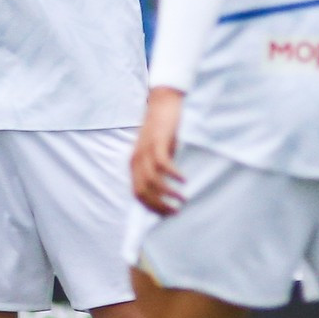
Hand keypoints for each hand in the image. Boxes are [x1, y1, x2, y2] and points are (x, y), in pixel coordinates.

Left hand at [130, 87, 186, 214]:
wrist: (162, 102)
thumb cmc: (162, 130)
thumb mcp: (156, 153)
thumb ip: (156, 169)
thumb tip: (165, 190)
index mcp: (134, 164)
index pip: (137, 194)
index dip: (151, 207)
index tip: (166, 215)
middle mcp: (136, 160)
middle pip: (144, 191)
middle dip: (159, 206)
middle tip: (176, 212)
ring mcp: (145, 151)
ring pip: (153, 181)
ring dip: (168, 194)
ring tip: (182, 200)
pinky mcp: (157, 142)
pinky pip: (163, 164)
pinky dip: (173, 175)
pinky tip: (184, 180)